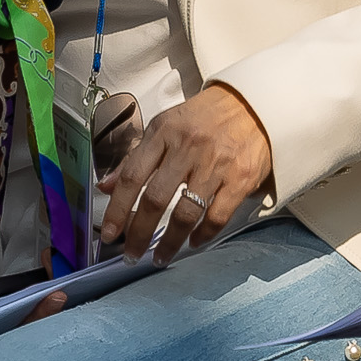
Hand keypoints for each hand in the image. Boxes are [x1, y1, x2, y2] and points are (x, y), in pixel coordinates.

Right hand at [0, 248, 63, 360]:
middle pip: (35, 333)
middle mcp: (1, 346)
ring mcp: (12, 337)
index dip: (37, 318)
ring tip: (57, 269)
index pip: (15, 337)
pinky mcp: (19, 325)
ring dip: (52, 301)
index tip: (52, 297)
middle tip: (60, 289)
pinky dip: (49, 295)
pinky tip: (54, 270)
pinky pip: (40, 314)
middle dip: (50, 312)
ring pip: (42, 325)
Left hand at [97, 83, 273, 263]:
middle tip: (131, 254)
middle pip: (155, 199)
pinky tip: (194, 241)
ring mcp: (216, 164)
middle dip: (139, 234)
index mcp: (165, 132)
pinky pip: (218, 216)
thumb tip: (106, 186)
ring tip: (161, 257)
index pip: (133, 176)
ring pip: (186, 213)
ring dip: (170, 242)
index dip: (116, 209)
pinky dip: (204, 234)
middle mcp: (189, 148)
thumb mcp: (166, 125)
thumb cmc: (207, 116)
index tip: (109, 233)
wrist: (255, 103)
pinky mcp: (241, 178)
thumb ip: (135, 157)